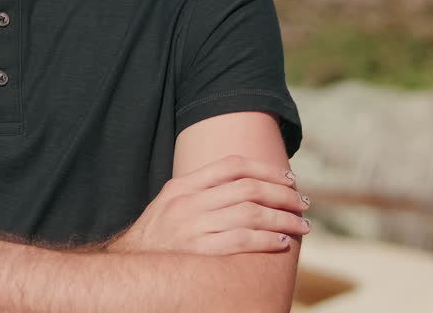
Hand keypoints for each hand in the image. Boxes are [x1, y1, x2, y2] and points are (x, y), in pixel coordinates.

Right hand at [108, 155, 309, 254]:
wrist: (128, 266)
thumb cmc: (155, 237)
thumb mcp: (170, 202)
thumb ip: (199, 190)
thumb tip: (242, 183)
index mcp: (182, 186)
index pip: (232, 166)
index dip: (265, 169)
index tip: (287, 179)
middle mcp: (188, 202)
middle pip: (248, 189)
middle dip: (282, 195)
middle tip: (303, 203)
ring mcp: (192, 227)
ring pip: (250, 214)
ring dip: (282, 218)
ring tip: (302, 225)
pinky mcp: (199, 252)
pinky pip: (241, 241)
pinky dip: (266, 240)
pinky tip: (281, 243)